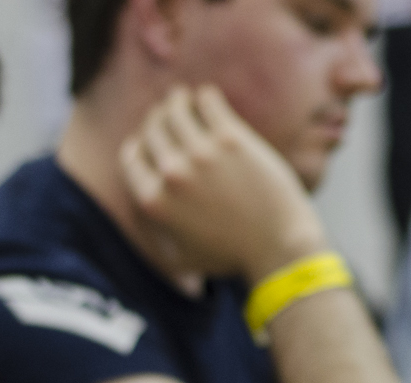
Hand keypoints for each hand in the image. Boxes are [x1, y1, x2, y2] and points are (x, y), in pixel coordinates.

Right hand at [119, 85, 327, 281]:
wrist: (279, 248)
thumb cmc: (233, 256)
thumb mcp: (182, 256)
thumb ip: (157, 234)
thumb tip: (146, 208)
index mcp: (154, 201)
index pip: (131, 157)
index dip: (139, 144)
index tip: (149, 138)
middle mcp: (172, 174)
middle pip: (153, 129)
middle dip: (157, 118)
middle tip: (167, 111)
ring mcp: (201, 154)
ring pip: (176, 109)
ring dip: (177, 100)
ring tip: (185, 98)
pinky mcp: (230, 139)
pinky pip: (208, 102)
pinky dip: (205, 97)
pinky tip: (209, 97)